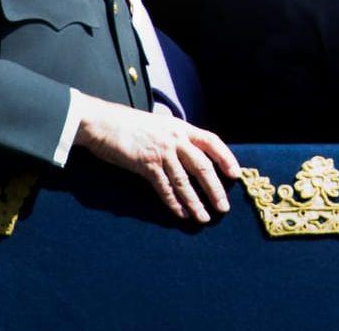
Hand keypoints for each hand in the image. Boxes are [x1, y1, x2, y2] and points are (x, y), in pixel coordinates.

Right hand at [74, 95, 240, 222]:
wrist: (103, 122)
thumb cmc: (130, 124)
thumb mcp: (160, 124)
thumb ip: (175, 137)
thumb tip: (189, 152)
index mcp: (181, 127)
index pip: (212, 141)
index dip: (226, 157)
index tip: (235, 174)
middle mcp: (175, 139)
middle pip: (203, 167)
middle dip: (215, 189)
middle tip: (223, 207)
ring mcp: (161, 152)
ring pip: (185, 182)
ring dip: (195, 202)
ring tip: (203, 217)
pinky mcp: (146, 165)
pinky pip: (164, 188)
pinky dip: (174, 203)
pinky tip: (181, 214)